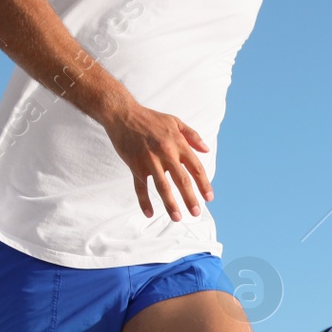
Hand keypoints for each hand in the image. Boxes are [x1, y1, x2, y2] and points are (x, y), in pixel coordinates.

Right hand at [100, 102, 212, 221]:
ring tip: (177, 218)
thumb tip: (206, 150)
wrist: (123, 114)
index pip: (195, 168)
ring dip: (170, 204)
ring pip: (162, 186)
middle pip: (182, 180)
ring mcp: (149, 160)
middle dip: (190, 198)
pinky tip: (149, 213)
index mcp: (178, 144)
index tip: (209, 198)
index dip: (204, 184)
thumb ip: (192, 136)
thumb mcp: (175, 121)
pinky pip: (140, 186)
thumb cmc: (151, 118)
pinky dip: (144, 201)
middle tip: (196, 213)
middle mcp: (166, 153)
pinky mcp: (135, 165)